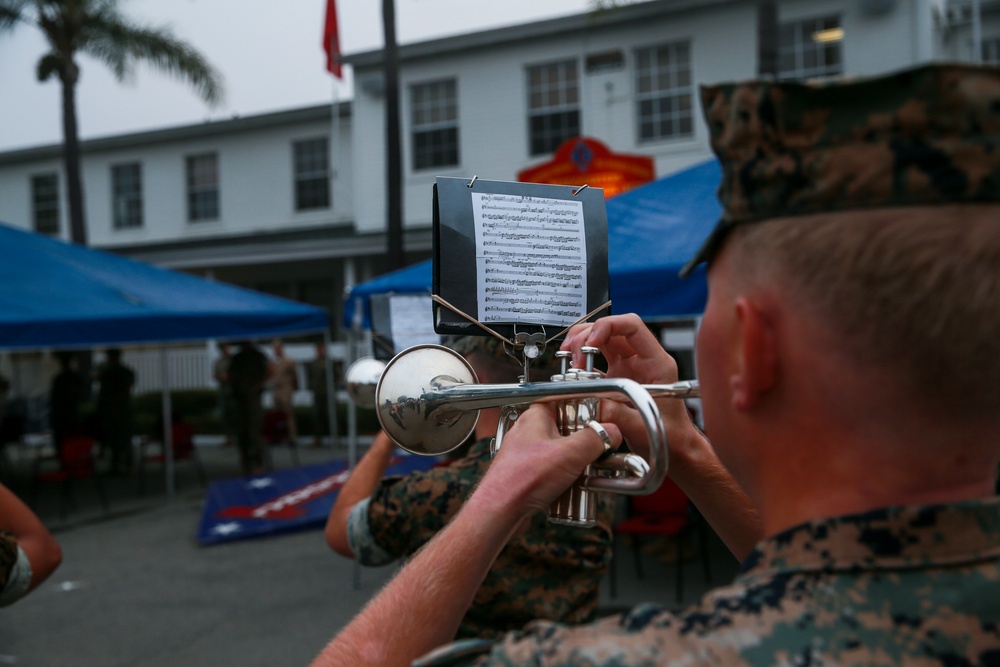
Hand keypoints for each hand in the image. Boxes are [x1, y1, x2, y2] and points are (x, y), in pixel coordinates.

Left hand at [475, 403, 620, 517]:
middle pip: (567, 426)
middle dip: (585, 438)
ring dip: (576, 458)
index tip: (603, 419)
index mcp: (536, 415)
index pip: (567, 399)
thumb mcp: (570, 454)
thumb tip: (612, 432)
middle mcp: (530, 430)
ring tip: (588, 468)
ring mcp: (527, 451)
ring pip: (560, 448)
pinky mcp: (527, 470)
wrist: (500, 511)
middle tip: (599, 448)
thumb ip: (595, 439)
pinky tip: (573, 483)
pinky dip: (565, 473)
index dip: (587, 408)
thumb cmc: (523, 479)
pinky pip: (552, 466)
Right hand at [561, 314, 700, 462]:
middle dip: (587, 336)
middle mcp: (641, 360)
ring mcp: (628, 367)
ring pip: (602, 341)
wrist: (675, 449)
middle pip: (611, 330)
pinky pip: (596, 360)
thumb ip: (617, 413)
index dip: (608, 326)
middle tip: (573, 355)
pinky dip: (581, 362)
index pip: (632, 326)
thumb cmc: (670, 435)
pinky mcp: (616, 378)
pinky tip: (572, 370)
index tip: (589, 342)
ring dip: (581, 345)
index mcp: (656, 362)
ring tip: (568, 358)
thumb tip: (590, 400)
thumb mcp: (642, 427)